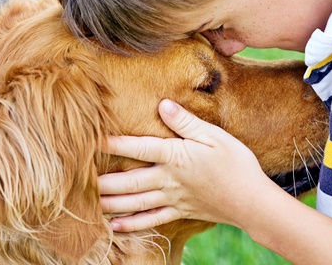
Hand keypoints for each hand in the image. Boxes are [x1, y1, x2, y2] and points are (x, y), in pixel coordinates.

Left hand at [98, 99, 270, 231]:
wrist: (252, 200)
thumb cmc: (236, 164)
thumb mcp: (214, 136)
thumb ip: (186, 122)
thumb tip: (162, 104)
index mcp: (176, 156)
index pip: (138, 147)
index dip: (114, 142)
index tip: (91, 138)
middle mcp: (169, 179)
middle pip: (129, 180)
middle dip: (103, 180)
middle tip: (80, 179)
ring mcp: (173, 198)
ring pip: (135, 202)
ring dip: (111, 203)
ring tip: (89, 203)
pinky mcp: (180, 212)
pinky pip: (151, 220)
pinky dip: (132, 224)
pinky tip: (115, 226)